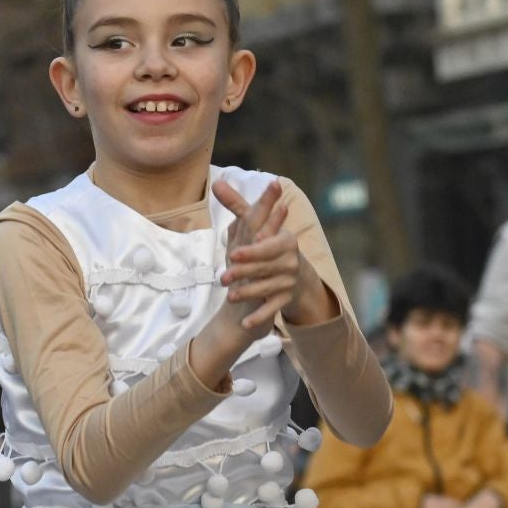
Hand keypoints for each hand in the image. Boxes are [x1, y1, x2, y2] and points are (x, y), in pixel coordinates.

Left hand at [214, 179, 331, 332]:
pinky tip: (245, 325)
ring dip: (248, 293)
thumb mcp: (253, 224)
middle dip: (245, 272)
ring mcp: (288, 281)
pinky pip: (272, 309)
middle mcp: (289, 260)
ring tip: (229, 296)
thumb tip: (217, 183)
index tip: (236, 252)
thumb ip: (237, 205)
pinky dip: (259, 317)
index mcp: (284, 239)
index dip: (252, 249)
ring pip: (266, 288)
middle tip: (224, 276)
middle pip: (264, 267)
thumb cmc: (266, 243)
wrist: (291, 274)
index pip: (268, 242)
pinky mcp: (284, 299)